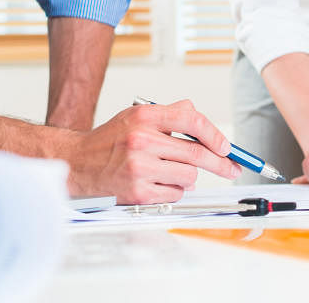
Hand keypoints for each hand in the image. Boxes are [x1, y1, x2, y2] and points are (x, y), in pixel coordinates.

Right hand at [63, 99, 240, 201]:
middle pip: (197, 154)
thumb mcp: (135, 115)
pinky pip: (175, 194)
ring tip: (171, 171)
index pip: (191, 120)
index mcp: (144, 117)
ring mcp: (139, 168)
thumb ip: (169, 113)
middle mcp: (142, 140)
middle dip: (221, 163)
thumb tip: (199, 118)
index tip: (226, 147)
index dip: (215, 135)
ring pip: (189, 177)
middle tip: (232, 167)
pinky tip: (159, 183)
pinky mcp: (137, 192)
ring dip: (188, 177)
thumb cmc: (108, 141)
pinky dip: (174, 190)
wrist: (77, 163)